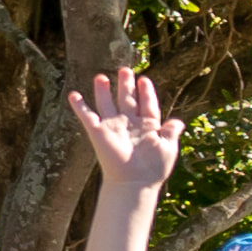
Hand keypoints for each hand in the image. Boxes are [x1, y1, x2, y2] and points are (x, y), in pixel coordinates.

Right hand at [67, 68, 183, 192]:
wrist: (134, 181)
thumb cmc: (154, 167)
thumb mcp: (168, 146)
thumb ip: (171, 132)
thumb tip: (179, 122)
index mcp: (148, 127)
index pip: (147, 105)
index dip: (146, 92)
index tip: (144, 79)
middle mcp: (130, 124)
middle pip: (127, 100)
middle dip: (126, 85)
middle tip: (125, 69)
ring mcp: (113, 127)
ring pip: (107, 104)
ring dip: (104, 90)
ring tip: (101, 76)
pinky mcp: (98, 132)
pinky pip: (87, 116)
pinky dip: (79, 105)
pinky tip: (73, 94)